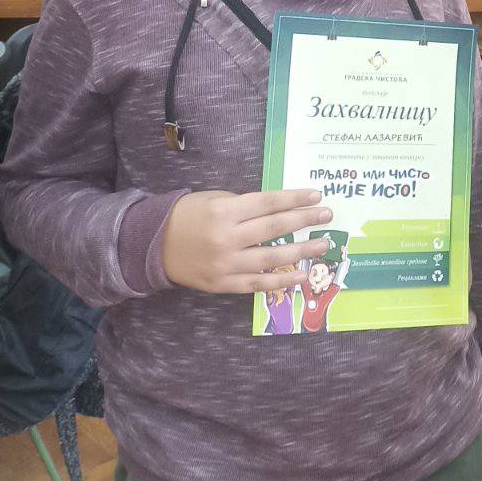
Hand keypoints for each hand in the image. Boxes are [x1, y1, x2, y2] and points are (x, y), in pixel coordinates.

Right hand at [162, 188, 333, 293]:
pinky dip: (279, 281)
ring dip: (300, 251)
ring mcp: (225, 264)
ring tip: (322, 245)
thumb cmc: (187, 215)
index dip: (294, 199)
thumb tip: (279, 210)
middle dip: (304, 221)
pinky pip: (256, 284)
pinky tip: (300, 275)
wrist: (154, 245)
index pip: (268, 204)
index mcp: (224, 211)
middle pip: (273, 228)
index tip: (316, 196)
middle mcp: (227, 238)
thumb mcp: (214, 199)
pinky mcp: (222, 284)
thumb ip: (245, 206)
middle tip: (327, 216)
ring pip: (270, 258)